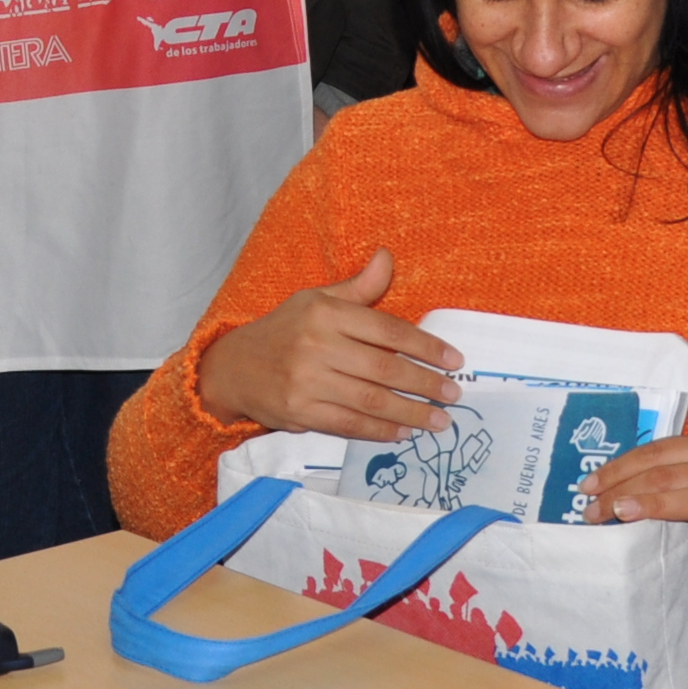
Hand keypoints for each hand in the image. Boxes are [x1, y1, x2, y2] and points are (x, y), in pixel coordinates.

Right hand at [195, 249, 459, 442]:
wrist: (234, 368)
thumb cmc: (284, 330)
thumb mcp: (316, 299)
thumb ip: (358, 287)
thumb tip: (387, 256)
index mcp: (325, 313)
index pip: (387, 330)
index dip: (425, 346)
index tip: (453, 360)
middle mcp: (316, 346)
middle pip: (383, 368)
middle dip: (424, 383)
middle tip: (453, 394)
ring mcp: (307, 382)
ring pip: (369, 400)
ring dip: (410, 412)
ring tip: (438, 420)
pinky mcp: (300, 412)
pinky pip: (348, 424)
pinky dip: (379, 430)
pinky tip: (403, 432)